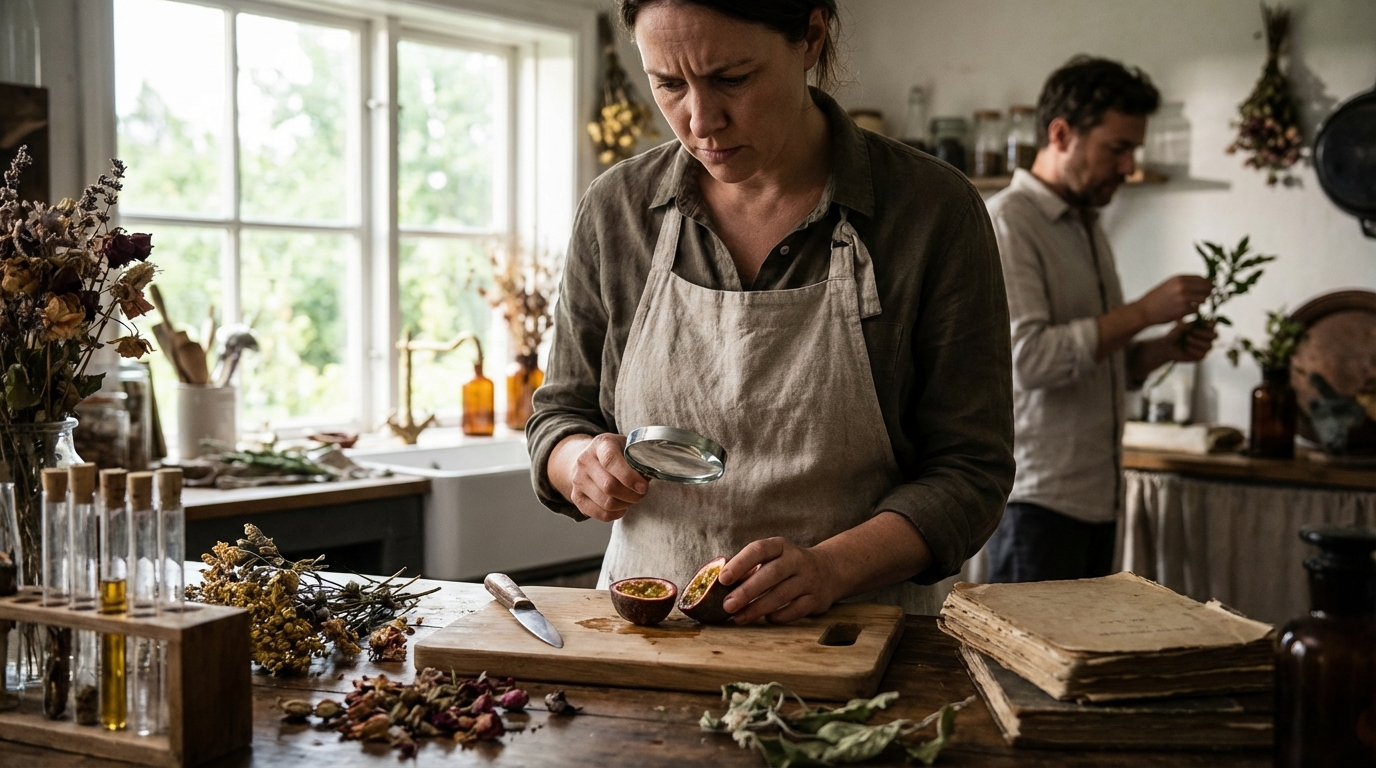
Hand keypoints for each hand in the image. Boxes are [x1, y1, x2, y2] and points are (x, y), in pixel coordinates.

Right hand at [549, 433, 647, 521]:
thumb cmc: (616, 453)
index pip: (610, 461)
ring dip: (625, 505)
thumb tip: (651, 474)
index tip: (643, 486)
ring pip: (606, 502)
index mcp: (600, 444)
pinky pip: (599, 514)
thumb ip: (638, 457)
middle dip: (632, 494)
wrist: (589, 458)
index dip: (629, 477)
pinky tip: (622, 507)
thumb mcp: (627, 446)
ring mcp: (578, 479)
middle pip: (609, 486)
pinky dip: (615, 514)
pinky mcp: (576, 496)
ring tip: (632, 498)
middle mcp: (585, 460)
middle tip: (642, 493)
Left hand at [718, 538, 842, 624]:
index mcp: (780, 546)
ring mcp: (809, 580)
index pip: (759, 550)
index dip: (740, 564)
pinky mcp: (817, 599)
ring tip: (738, 618)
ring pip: (782, 595)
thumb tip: (716, 584)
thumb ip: (748, 567)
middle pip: (771, 574)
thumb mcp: (772, 558)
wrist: (828, 570)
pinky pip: (796, 610)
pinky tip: (766, 619)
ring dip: (758, 608)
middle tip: (727, 606)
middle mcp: (796, 560)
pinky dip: (779, 616)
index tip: (722, 579)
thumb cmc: (787, 566)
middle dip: (747, 591)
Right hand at [1135, 275, 1212, 325]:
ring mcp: (1183, 298)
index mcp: (1179, 278)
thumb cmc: (1157, 298)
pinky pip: (1196, 310)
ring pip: (1204, 299)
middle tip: (1202, 298)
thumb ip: (1185, 283)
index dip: (1206, 284)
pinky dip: (1192, 312)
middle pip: (1206, 288)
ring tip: (1191, 305)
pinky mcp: (1183, 309)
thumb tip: (1204, 284)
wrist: (1144, 310)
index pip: (1202, 279)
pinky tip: (1184, 311)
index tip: (1206, 289)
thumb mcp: (1170, 284)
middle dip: (1207, 293)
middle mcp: (1182, 286)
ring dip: (1200, 303)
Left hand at [1161, 321, 1216, 361]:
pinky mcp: (1201, 356)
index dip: (1212, 324)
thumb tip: (1199, 320)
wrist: (1167, 347)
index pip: (1214, 325)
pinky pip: (1202, 354)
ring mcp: (1205, 348)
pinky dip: (1194, 350)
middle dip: (1205, 333)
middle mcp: (1207, 338)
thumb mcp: (1181, 327)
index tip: (1206, 324)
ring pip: (1209, 346)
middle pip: (1215, 335)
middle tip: (1193, 331)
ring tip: (1187, 339)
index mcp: (1204, 328)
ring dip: (1198, 342)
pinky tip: (1187, 348)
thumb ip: (1191, 324)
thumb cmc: (1175, 334)